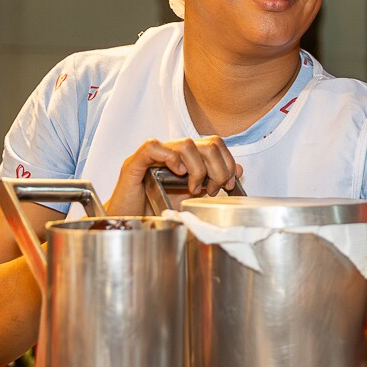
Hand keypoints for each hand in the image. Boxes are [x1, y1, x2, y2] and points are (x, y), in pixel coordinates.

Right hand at [105, 136, 241, 215]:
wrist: (129, 222)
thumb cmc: (156, 209)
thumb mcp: (192, 197)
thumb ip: (213, 182)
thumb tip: (238, 170)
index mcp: (186, 157)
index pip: (215, 144)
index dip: (227, 162)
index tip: (228, 184)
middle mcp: (172, 151)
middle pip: (207, 143)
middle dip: (218, 168)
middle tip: (212, 189)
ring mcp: (154, 156)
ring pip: (186, 144)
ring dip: (198, 169)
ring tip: (194, 188)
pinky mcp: (135, 163)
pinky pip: (153, 147)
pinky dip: (171, 158)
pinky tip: (177, 174)